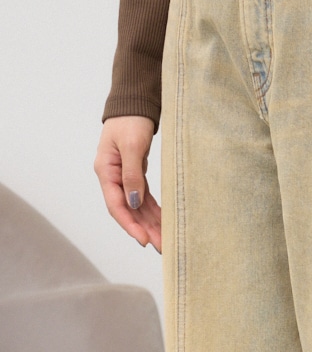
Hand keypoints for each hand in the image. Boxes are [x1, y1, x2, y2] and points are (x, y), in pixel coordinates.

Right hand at [94, 116, 161, 252]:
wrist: (135, 104)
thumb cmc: (130, 121)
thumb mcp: (131, 146)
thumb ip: (132, 174)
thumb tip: (133, 202)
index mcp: (106, 171)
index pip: (116, 205)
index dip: (129, 225)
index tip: (143, 239)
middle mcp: (113, 178)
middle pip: (128, 211)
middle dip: (144, 230)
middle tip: (161, 246)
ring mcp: (124, 178)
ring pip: (137, 207)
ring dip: (150, 224)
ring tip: (165, 241)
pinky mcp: (135, 175)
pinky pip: (144, 199)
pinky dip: (154, 211)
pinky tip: (165, 223)